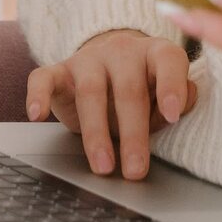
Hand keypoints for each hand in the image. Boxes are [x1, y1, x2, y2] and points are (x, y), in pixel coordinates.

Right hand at [25, 28, 198, 180]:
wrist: (108, 62)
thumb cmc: (144, 88)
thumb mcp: (163, 95)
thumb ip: (179, 98)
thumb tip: (184, 104)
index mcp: (155, 53)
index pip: (168, 61)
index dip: (171, 86)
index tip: (173, 114)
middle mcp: (122, 51)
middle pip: (128, 89)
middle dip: (133, 133)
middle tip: (136, 169)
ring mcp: (88, 59)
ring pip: (90, 91)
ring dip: (96, 132)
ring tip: (103, 166)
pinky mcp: (59, 70)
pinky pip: (43, 78)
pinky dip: (37, 95)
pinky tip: (37, 115)